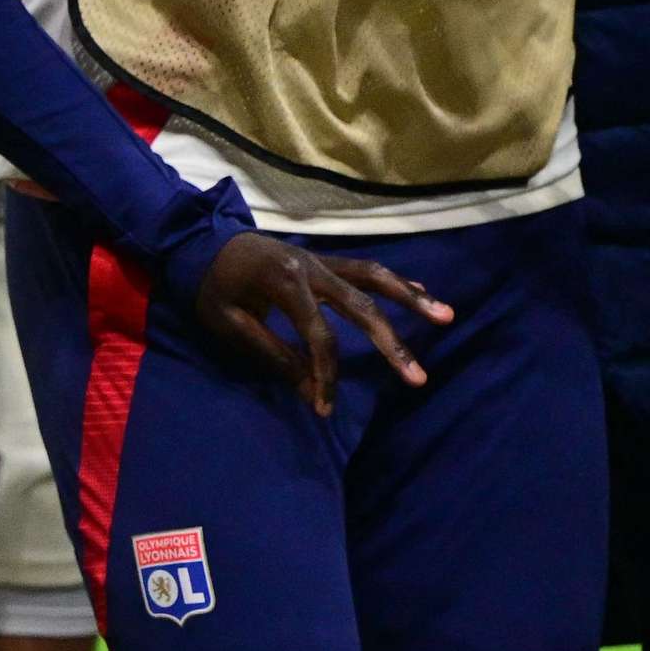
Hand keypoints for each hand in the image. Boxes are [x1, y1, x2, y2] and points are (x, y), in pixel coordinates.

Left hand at [194, 232, 450, 415]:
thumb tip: (309, 392)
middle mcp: (312, 267)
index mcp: (284, 281)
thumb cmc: (212, 287)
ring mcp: (323, 261)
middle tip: (419, 378)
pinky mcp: (326, 262)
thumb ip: (271, 353)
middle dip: (391, 344)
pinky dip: (397, 282)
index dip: (326, 374)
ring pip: (376, 278)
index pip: (319, 335)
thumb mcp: (228, 323)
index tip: (324, 407)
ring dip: (412, 298)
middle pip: (361, 307)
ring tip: (447, 316)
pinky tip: (423, 293)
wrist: (202, 243)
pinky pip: (368, 271)